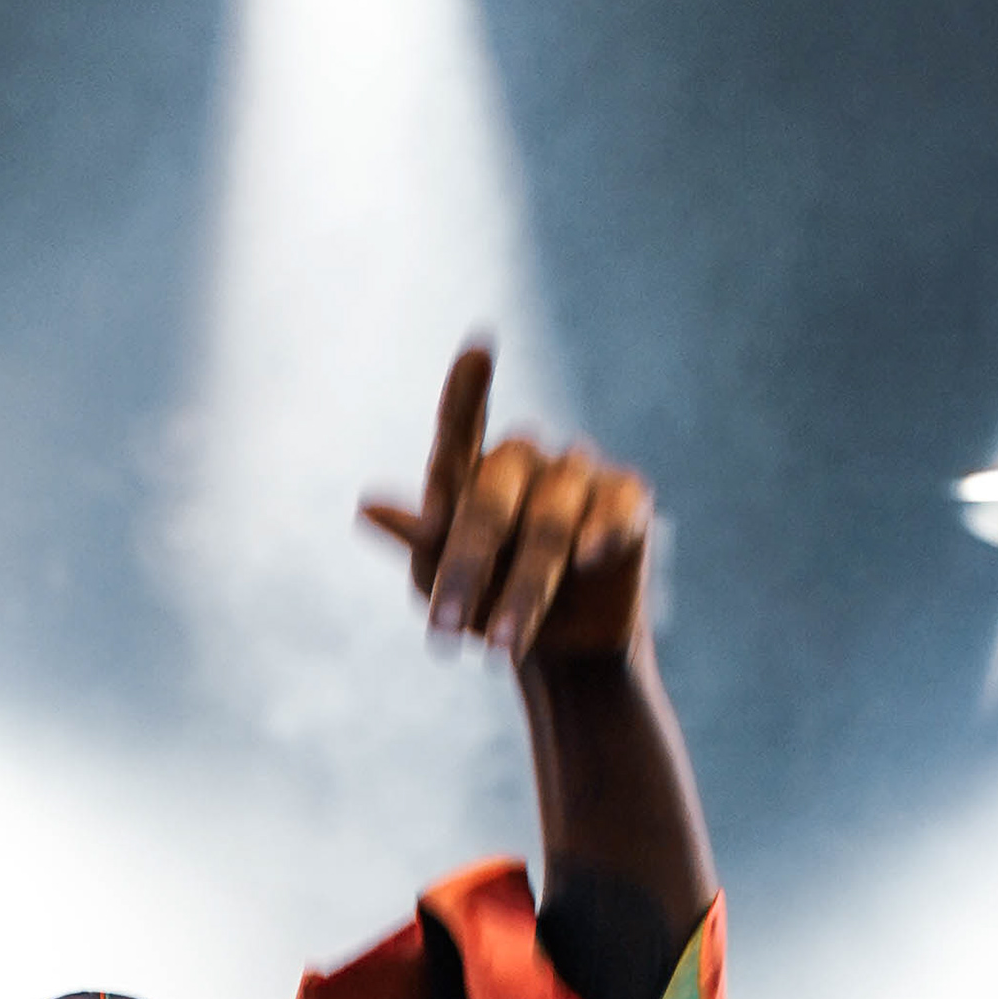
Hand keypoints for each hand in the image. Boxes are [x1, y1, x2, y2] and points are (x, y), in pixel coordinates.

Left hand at [361, 341, 653, 673]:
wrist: (561, 648)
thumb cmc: (487, 603)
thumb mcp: (441, 583)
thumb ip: (420, 544)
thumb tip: (369, 507)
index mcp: (473, 473)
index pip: (461, 429)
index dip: (467, 395)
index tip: (478, 349)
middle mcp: (528, 461)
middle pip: (494, 493)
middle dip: (467, 563)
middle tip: (445, 627)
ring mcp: (580, 475)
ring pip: (550, 522)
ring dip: (524, 589)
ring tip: (501, 648)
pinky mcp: (628, 500)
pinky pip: (614, 511)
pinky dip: (601, 535)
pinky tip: (586, 561)